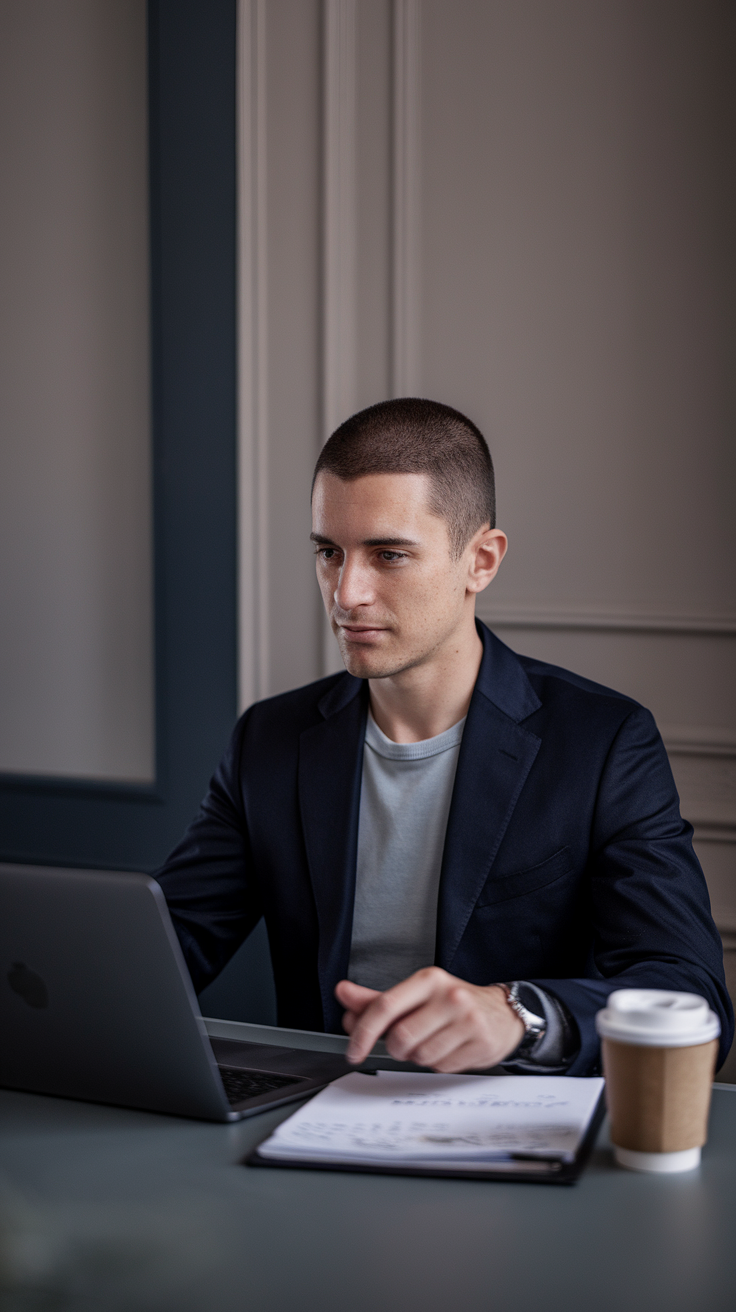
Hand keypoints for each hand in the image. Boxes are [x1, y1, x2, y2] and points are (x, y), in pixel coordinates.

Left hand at [335, 968, 524, 1071]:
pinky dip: (437, 1064)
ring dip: (418, 1057)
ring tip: (432, 1041)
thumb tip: (343, 993)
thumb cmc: (452, 1004)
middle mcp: (450, 996)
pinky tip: (448, 1049)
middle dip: (396, 1048)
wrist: (501, 1014)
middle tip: (405, 1042)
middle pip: (401, 1037)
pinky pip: (441, 1067)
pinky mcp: (480, 1043)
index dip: (363, 1032)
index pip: (385, 1006)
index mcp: (429, 979)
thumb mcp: (416, 995)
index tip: (353, 1050)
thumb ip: (376, 999)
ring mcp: (467, 1020)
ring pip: (420, 1056)